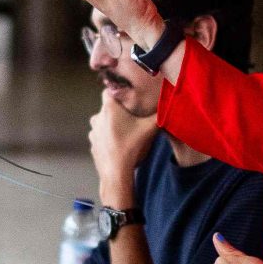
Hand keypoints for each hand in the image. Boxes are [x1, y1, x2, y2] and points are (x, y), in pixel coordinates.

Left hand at [88, 89, 157, 204]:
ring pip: (103, 121)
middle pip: (108, 107)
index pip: (109, 90)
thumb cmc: (131, 147)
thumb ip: (160, 115)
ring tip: (126, 133)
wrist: (116, 173)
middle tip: (132, 118)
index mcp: (109, 108)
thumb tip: (169, 105)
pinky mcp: (92, 144)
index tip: (127, 98)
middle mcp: (97, 117)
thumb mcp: (150, 129)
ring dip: (112, 124)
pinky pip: (101, 135)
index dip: (118, 93)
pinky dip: (108, 137)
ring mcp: (93, 131)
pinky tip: (119, 144)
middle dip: (119, 111)